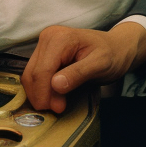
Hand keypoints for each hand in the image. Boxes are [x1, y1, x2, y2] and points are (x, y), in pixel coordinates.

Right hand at [22, 21, 145, 113]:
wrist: (115, 48)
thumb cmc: (111, 55)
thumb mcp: (100, 65)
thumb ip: (79, 73)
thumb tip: (56, 85)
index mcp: (59, 38)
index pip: (42, 71)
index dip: (46, 93)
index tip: (59, 109)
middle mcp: (47, 37)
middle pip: (32, 74)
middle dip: (42, 96)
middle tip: (59, 109)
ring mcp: (44, 44)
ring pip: (30, 75)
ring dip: (40, 94)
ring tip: (58, 103)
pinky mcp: (44, 53)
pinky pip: (34, 75)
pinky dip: (41, 88)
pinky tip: (54, 96)